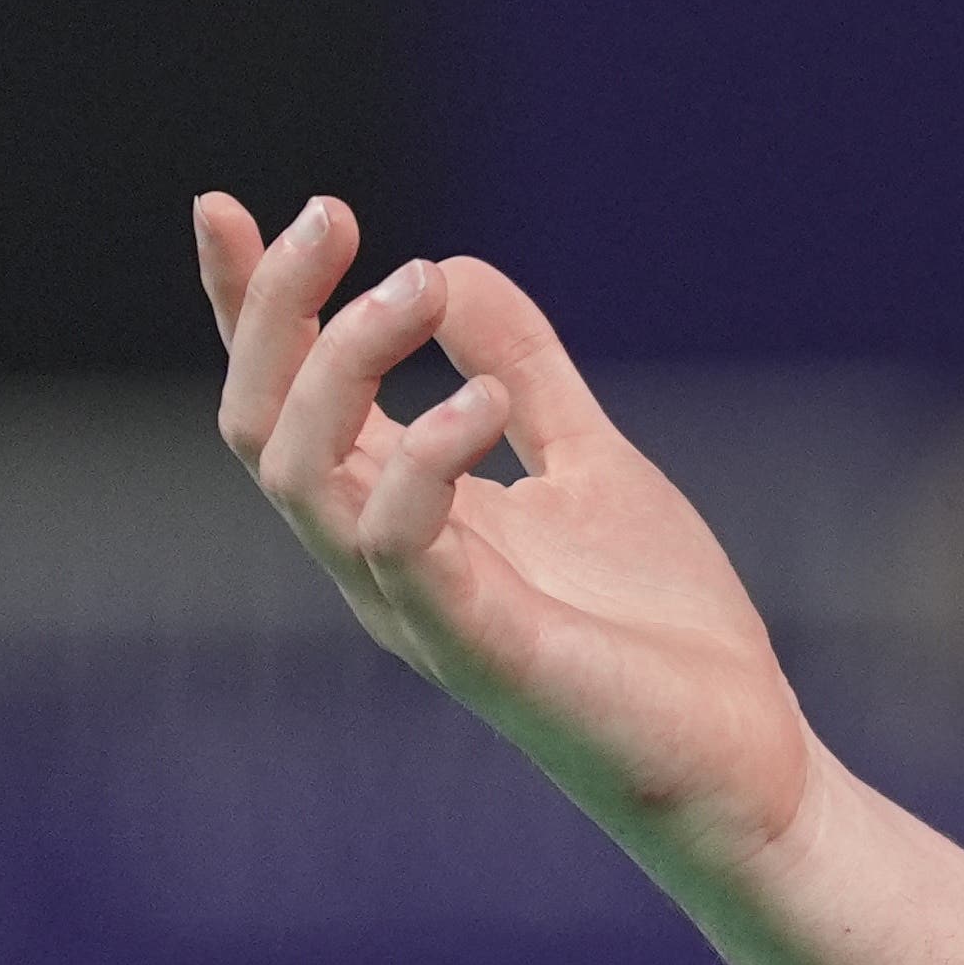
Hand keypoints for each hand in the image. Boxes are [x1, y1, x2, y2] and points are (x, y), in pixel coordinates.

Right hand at [196, 192, 820, 877]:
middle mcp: (380, 562)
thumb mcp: (590, 460)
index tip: (219, 205)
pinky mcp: (478, 649)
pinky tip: (481, 399)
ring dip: (343, 365)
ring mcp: (419, 610)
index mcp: (396, 516)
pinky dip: (423, 461)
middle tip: (335, 215)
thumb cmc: (659, 628)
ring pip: (301, 479)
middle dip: (273, 314)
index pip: (284, 402)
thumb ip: (524, 367)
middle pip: (261, 428)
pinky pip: (400, 551)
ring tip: (418, 285)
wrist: (744, 759)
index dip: (243, 309)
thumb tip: (449, 264)